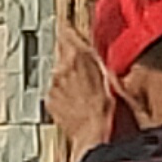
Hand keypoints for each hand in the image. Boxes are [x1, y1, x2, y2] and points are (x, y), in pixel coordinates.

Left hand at [46, 23, 119, 154]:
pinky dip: (62, 92)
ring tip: (83, 87)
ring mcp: (53, 84)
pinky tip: (76, 100)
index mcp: (79, 55)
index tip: (69, 27)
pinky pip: (54, 89)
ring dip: (67, 75)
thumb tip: (100, 48)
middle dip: (70, 54)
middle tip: (83, 64)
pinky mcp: (49, 100)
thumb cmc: (109, 107)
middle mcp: (61, 67)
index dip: (69, 29)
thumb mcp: (112, 75)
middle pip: (60, 51)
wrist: (95, 134)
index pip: (66, 31)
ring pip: (57, 71)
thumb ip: (100, 57)